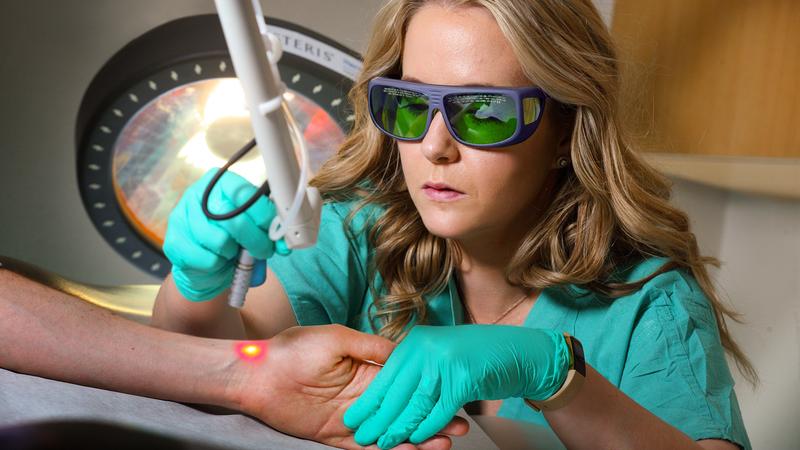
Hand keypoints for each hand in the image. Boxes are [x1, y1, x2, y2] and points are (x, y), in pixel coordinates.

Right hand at [163, 169, 275, 300]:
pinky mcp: (174, 242)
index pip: (244, 192)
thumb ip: (267, 231)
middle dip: (256, 239)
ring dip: (234, 253)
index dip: (263, 213)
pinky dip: (219, 265)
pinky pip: (207, 258)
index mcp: (219, 183)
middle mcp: (197, 195)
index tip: (275, 230)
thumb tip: (285, 243)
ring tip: (233, 253)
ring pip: (220, 240)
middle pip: (234, 217)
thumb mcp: (252, 229)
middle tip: (264, 251)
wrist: (203, 267)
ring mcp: (181, 217)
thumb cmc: (231, 241)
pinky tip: (217, 261)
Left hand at [228, 324, 468, 448]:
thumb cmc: (295, 349)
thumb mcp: (337, 339)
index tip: (454, 394)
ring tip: (445, 442)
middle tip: (460, 425)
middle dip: (433, 418)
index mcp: (367, 370)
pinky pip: (367, 448)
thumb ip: (370, 347)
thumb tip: (401, 352)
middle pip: (405, 410)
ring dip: (419, 438)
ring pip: (392, 431)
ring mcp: (352, 417)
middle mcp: (364, 395)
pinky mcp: (335, 436)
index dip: (429, 391)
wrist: (259, 373)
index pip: (405, 384)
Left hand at [343, 325, 569, 448]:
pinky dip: (427, 426)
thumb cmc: (477, 355)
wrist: (520, 350)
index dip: (370, 400)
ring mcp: (445, 361)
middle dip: (378, 418)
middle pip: (396, 391)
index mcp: (415, 342)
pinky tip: (416, 439)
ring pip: (416, 403)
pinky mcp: (463, 377)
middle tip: (362, 436)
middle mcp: (426, 348)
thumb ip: (413, 365)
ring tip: (384, 443)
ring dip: (399, 427)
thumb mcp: (437, 351)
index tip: (353, 418)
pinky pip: (440, 409)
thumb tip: (386, 390)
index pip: (386, 376)